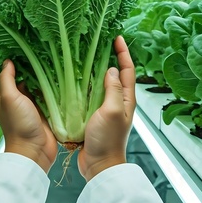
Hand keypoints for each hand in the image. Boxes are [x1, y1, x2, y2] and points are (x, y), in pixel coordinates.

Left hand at [0, 60, 57, 173]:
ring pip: (36, 87)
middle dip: (29, 68)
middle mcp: (17, 100)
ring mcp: (32, 106)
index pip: (6, 76)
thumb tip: (7, 61)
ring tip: (51, 59)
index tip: (21, 49)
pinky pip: (48, 96)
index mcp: (5, 97)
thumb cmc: (19, 124)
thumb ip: (8, 80)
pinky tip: (59, 77)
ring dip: (42, 77)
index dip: (11, 64)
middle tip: (40, 51)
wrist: (35, 150)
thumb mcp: (10, 98)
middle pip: (23, 80)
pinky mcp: (45, 112)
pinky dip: (52, 88)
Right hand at [78, 36, 135, 181]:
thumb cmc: (108, 140)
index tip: (117, 37)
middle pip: (115, 73)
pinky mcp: (93, 115)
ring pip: (101, 83)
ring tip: (85, 55)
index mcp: (125, 98)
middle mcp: (117, 101)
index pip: (127, 70)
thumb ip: (112, 90)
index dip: (123, 53)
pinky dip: (84, 84)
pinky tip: (74, 79)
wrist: (99, 165)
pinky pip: (89, 95)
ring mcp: (104, 108)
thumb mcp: (112, 111)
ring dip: (95, 69)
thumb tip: (110, 69)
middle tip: (100, 41)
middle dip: (110, 56)